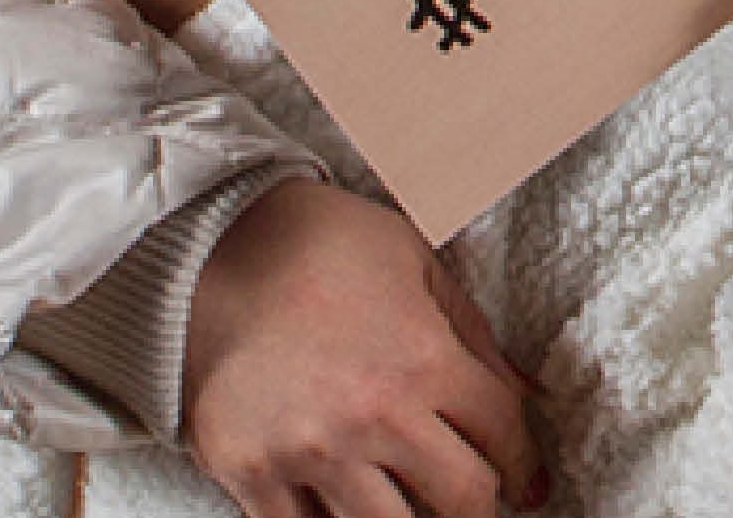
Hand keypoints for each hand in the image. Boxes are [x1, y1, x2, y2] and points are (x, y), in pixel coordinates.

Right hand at [183, 181, 542, 517]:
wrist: (201, 246)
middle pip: (462, 499)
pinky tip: (339, 508)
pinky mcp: (249, 471)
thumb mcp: (415, 261)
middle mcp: (373, 415)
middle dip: (478, 505)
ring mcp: (308, 450)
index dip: (525, 462)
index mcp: (424, 359)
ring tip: (407, 504)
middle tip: (473, 501)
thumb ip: (474, 334)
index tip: (527, 481)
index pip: (504, 434)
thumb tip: (531, 393)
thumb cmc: (316, 242)